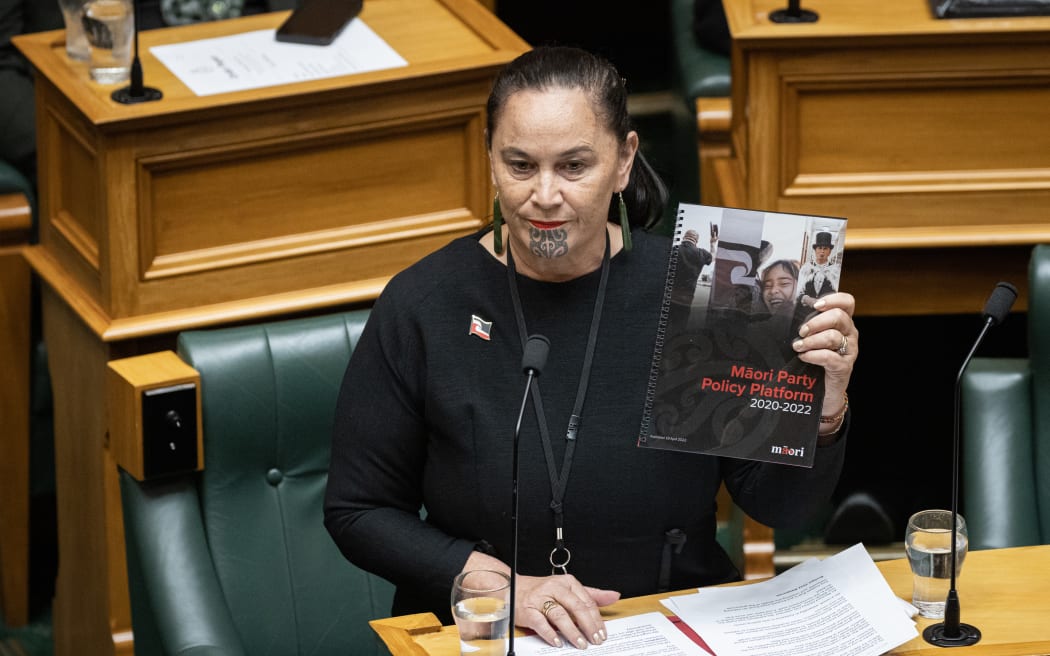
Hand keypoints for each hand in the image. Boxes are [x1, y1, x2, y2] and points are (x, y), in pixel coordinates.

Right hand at [515, 573, 619, 648]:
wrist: (513, 588)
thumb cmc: (543, 590)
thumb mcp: (568, 589)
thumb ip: (591, 594)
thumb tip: (614, 596)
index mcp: (566, 582)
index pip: (586, 601)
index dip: (596, 618)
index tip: (602, 632)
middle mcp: (553, 588)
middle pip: (576, 607)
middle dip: (588, 625)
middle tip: (595, 639)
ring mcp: (540, 598)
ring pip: (560, 615)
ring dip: (572, 631)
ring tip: (580, 643)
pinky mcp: (528, 610)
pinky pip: (540, 622)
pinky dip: (550, 633)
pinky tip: (558, 642)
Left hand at [792, 292, 857, 412]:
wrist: (823, 391)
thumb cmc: (814, 359)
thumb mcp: (813, 338)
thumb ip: (808, 324)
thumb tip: (789, 310)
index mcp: (843, 322)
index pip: (847, 302)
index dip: (833, 299)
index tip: (815, 305)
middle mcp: (850, 333)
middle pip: (838, 316)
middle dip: (815, 322)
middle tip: (801, 331)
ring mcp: (849, 350)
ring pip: (832, 336)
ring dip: (811, 340)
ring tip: (798, 346)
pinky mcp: (844, 367)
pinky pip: (829, 357)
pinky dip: (813, 355)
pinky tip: (803, 357)